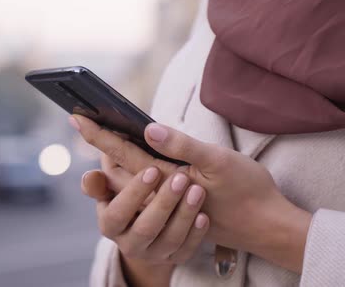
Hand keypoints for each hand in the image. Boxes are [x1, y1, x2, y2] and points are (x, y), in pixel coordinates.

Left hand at [72, 115, 311, 272]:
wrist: (267, 226)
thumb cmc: (248, 192)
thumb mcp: (218, 162)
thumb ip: (182, 145)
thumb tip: (148, 128)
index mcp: (166, 177)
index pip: (123, 152)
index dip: (99, 135)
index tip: (77, 118)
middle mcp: (161, 192)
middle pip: (120, 170)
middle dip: (102, 147)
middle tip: (85, 124)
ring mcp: (169, 201)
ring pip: (132, 182)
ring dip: (116, 162)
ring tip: (104, 138)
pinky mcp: (180, 206)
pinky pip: (149, 190)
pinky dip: (138, 174)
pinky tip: (140, 161)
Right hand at [81, 167, 209, 285]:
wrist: (151, 216)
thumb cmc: (131, 191)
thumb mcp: (113, 186)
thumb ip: (101, 181)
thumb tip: (89, 177)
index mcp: (109, 224)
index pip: (117, 214)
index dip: (134, 194)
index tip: (153, 169)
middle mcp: (128, 243)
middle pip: (145, 228)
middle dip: (163, 203)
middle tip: (181, 178)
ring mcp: (152, 254)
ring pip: (169, 240)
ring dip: (184, 215)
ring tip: (197, 190)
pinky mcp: (173, 258)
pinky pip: (186, 251)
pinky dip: (195, 234)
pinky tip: (203, 215)